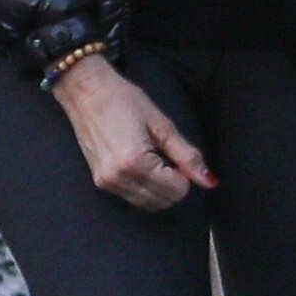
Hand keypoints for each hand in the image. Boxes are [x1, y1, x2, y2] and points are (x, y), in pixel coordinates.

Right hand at [51, 55, 216, 211]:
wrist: (86, 91)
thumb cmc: (123, 100)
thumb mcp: (162, 124)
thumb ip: (187, 155)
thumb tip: (209, 181)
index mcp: (136, 162)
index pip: (176, 191)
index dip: (185, 174)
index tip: (177, 155)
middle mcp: (119, 178)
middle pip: (163, 202)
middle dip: (173, 184)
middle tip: (166, 156)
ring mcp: (107, 183)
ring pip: (148, 204)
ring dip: (159, 188)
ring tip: (152, 159)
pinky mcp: (100, 182)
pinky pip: (132, 198)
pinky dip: (144, 188)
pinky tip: (140, 164)